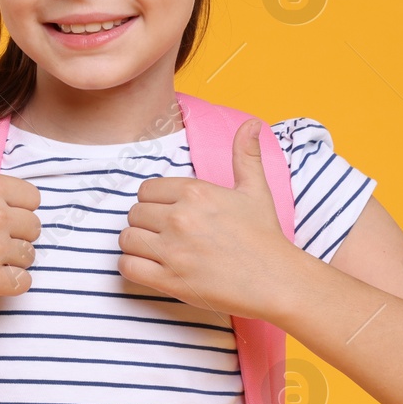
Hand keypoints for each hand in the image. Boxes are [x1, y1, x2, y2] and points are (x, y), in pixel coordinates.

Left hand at [117, 118, 299, 319]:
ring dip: (136, 244)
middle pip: (134, 213)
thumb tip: (252, 123)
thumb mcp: (256, 190)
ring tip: (155, 250)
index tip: (166, 213)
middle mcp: (180, 218)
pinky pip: (128, 266)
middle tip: (162, 234)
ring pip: (127, 239)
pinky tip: (149, 267)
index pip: (146, 190)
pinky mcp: (169, 280)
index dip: (153, 202)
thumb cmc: (264, 235)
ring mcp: (173, 250)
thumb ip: (245, 155)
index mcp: (195, 192)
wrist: (275, 280)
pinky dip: (132, 267)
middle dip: (145, 223)